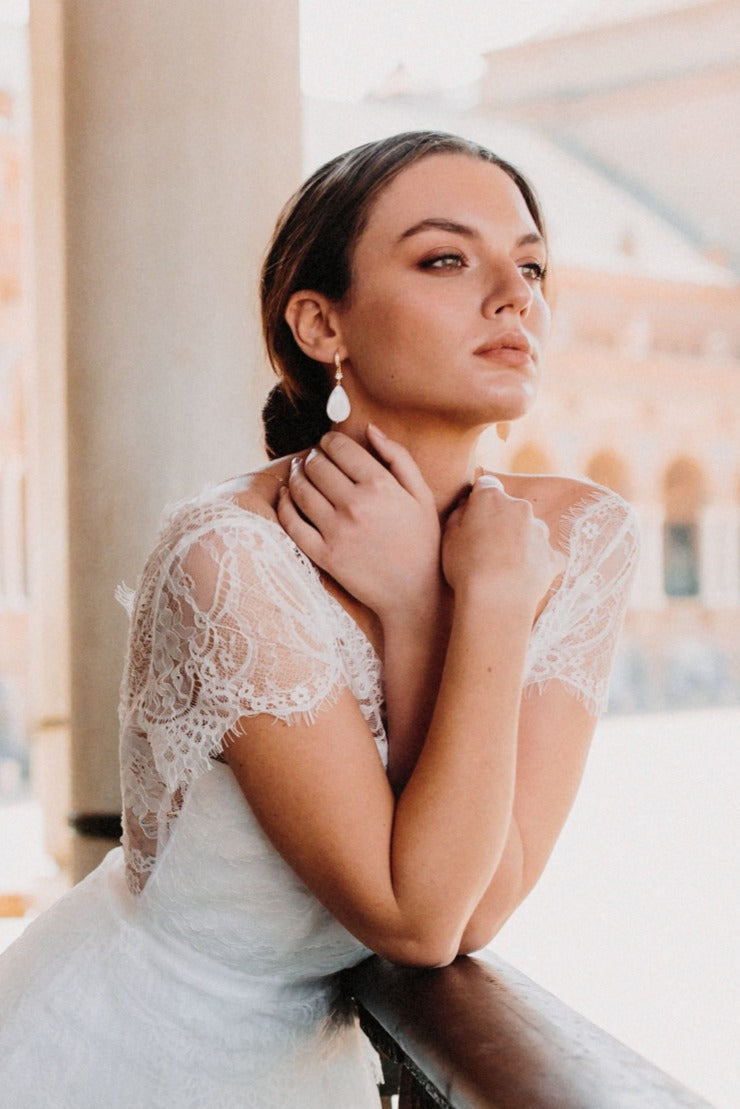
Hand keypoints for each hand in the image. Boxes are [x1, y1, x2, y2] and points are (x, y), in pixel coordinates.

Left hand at [277, 425, 440, 619]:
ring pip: (300, 489)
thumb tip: (369, 429)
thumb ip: (398, 458)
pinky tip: (286, 496)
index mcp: (381, 485)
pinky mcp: (324, 555)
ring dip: (295, 475)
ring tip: (299, 473)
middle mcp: (356, 505)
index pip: (340, 447)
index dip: (329, 441)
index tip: (328, 444)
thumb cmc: (422, 542)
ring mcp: (337, 531)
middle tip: (313, 459)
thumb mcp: (421, 496)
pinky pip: (291, 522)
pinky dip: (284, 504)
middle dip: (312, 456)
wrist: (415, 594)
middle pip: (316, 465)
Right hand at [442, 475, 564, 610]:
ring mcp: (540, 532)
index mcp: (492, 499)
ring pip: (529, 530)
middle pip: (511, 508)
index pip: (487, 486)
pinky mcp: (553, 557)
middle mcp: (521, 508)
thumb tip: (467, 506)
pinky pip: (545, 556)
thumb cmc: (465, 568)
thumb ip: (459, 514)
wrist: (496, 602)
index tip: (473, 517)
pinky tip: (522, 578)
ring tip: (503, 567)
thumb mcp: (448, 537)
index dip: (479, 500)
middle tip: (485, 547)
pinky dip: (536, 563)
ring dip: (519, 541)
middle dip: (501, 521)